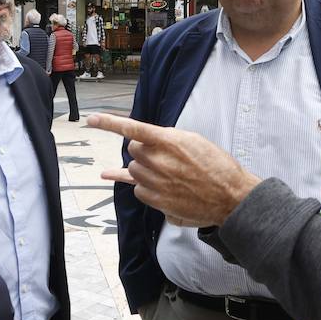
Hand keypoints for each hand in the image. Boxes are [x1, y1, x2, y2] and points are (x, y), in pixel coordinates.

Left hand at [87, 113, 260, 226]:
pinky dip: (146, 187)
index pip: (133, 128)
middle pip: (133, 150)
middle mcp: (159, 160)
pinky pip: (137, 189)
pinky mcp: (155, 199)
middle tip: (166, 157)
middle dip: (144, 151)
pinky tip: (161, 187)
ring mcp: (155, 181)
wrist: (229, 196)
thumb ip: (166, 139)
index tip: (91, 120)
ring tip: (170, 174)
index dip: (109, 123)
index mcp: (169, 140)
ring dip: (145, 170)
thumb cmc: (215, 166)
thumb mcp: (193, 141)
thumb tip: (144, 141)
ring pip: (134, 170)